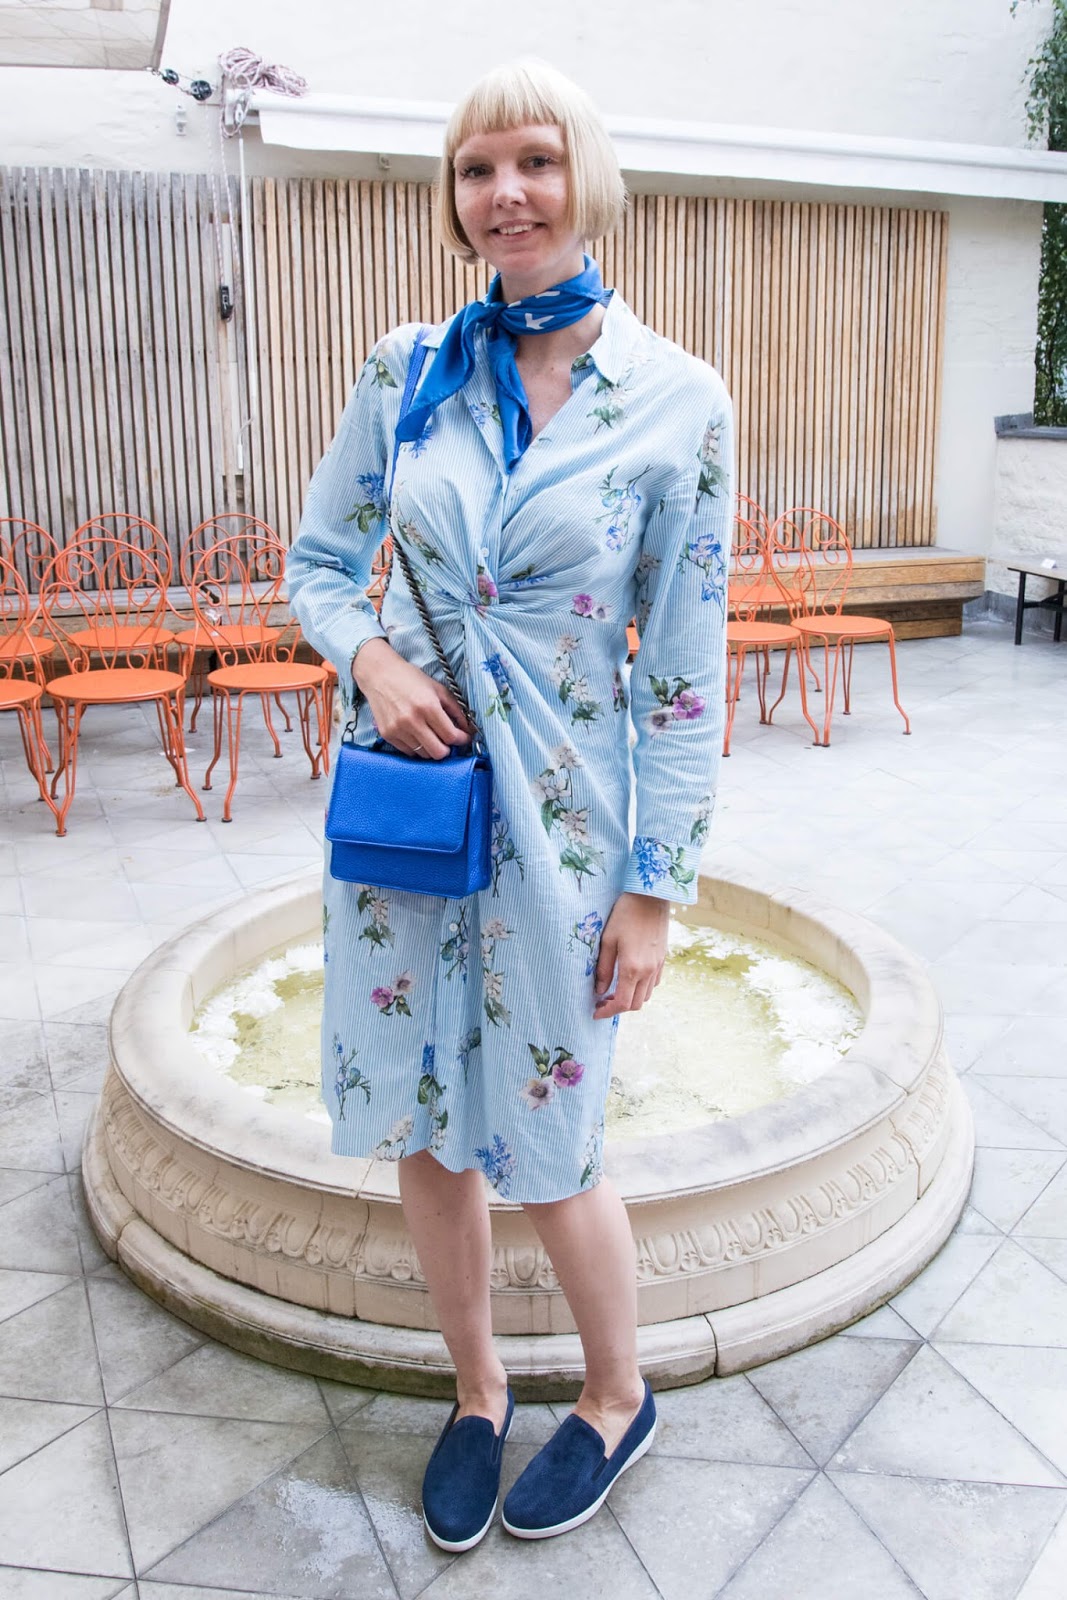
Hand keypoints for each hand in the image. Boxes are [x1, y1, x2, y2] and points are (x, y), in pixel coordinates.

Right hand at [353, 638, 472, 758]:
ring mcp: (398, 730)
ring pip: (424, 754)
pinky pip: (408, 752)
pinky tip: (418, 735)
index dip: (462, 740)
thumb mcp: (438, 689)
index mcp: (428, 706)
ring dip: (432, 748)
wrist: (379, 675)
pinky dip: (417, 747)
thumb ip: (455, 709)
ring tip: (432, 736)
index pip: (451, 736)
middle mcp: (413, 721)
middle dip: (448, 749)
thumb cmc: (410, 679)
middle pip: (438, 752)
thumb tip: (467, 728)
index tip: (464, 738)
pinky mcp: (387, 735)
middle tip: (448, 741)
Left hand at [593, 892, 670, 1018]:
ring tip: (615, 990)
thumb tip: (599, 990)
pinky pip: (654, 983)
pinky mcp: (663, 958)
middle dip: (618, 1008)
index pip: (621, 1003)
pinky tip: (630, 978)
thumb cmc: (625, 915)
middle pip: (635, 1004)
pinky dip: (641, 988)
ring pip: (646, 995)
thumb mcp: (607, 940)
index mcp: (632, 969)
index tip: (595, 1012)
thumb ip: (603, 968)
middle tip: (602, 1001)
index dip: (607, 1012)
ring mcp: (658, 966)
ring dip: (630, 998)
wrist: (651, 897)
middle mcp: (648, 971)